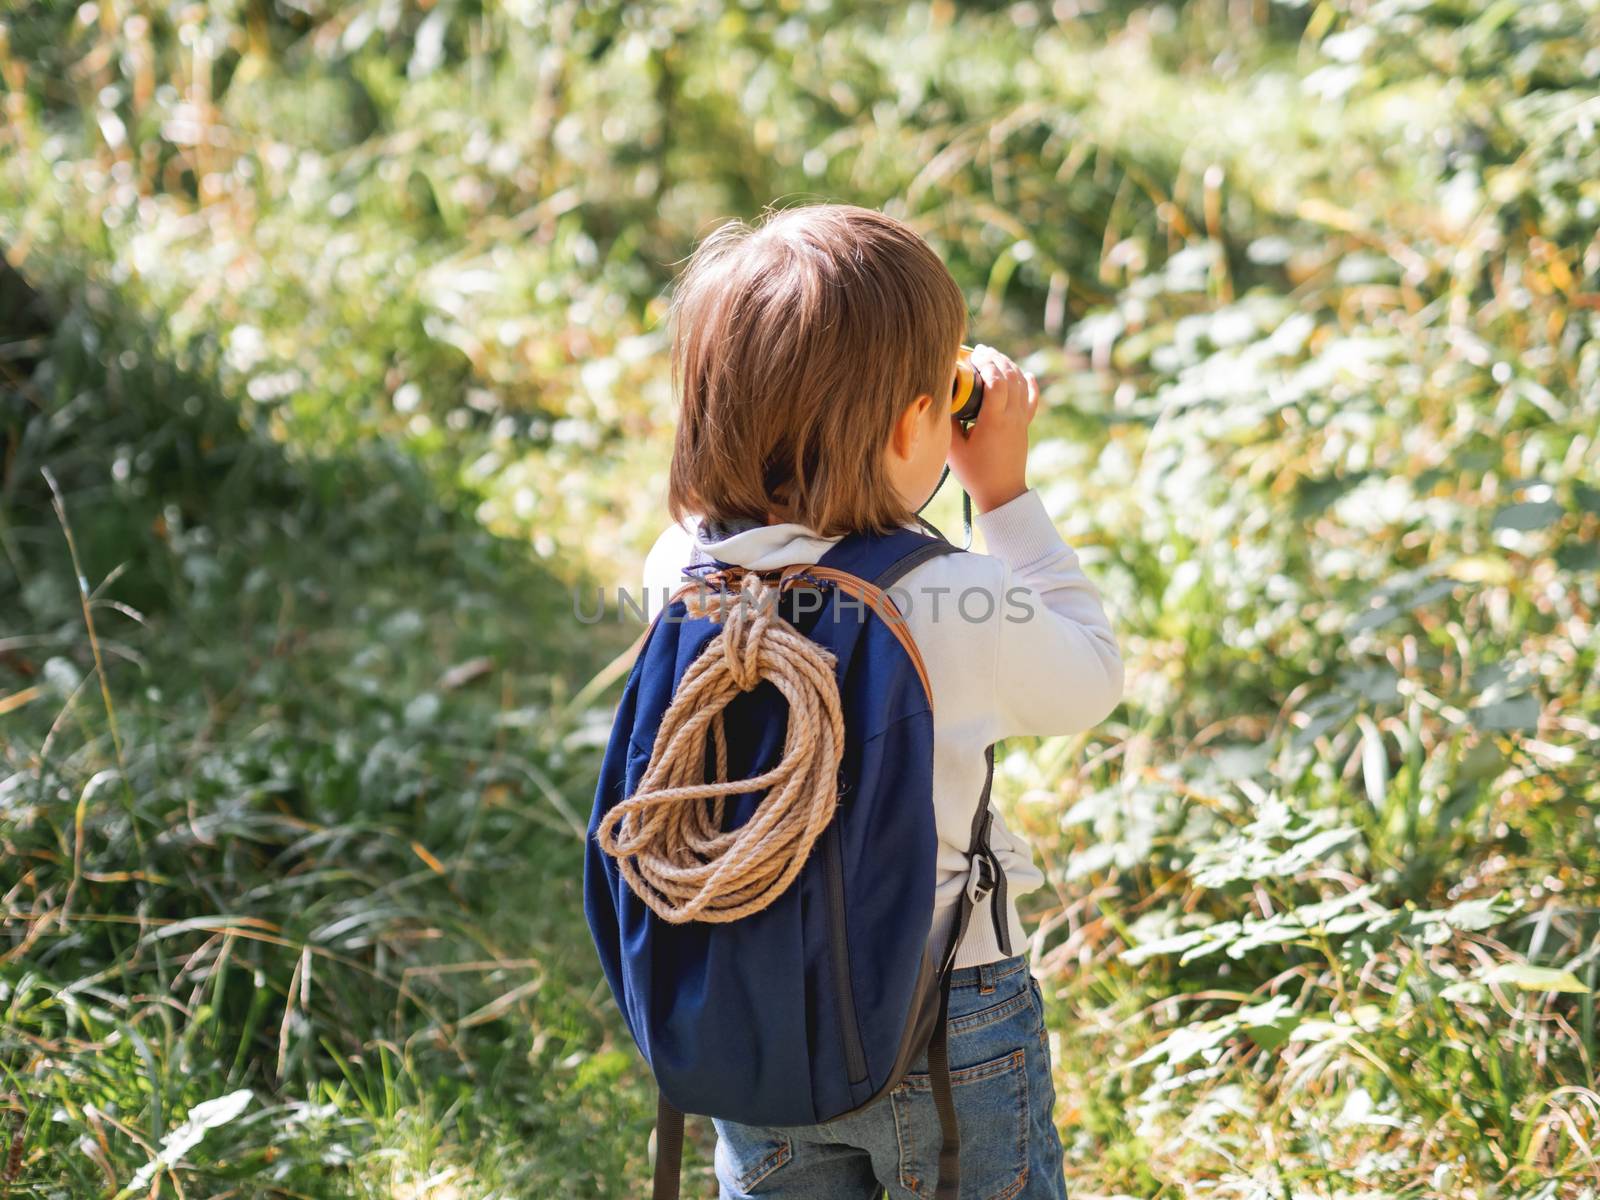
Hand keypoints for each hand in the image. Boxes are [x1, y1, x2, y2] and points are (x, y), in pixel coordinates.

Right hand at [946, 343, 1038, 512]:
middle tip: (980, 351)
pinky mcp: (1025, 426)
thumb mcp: (953, 449)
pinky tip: (1024, 373)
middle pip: (1010, 376)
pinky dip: (1028, 383)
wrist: (1002, 494)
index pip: (996, 380)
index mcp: (995, 420)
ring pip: (1021, 383)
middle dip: (995, 358)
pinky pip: (1032, 399)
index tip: (971, 356)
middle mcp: (1013, 416)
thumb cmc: (975, 473)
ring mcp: (1022, 421)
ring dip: (1008, 366)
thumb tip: (939, 398)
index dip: (985, 363)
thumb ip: (947, 421)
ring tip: (993, 356)